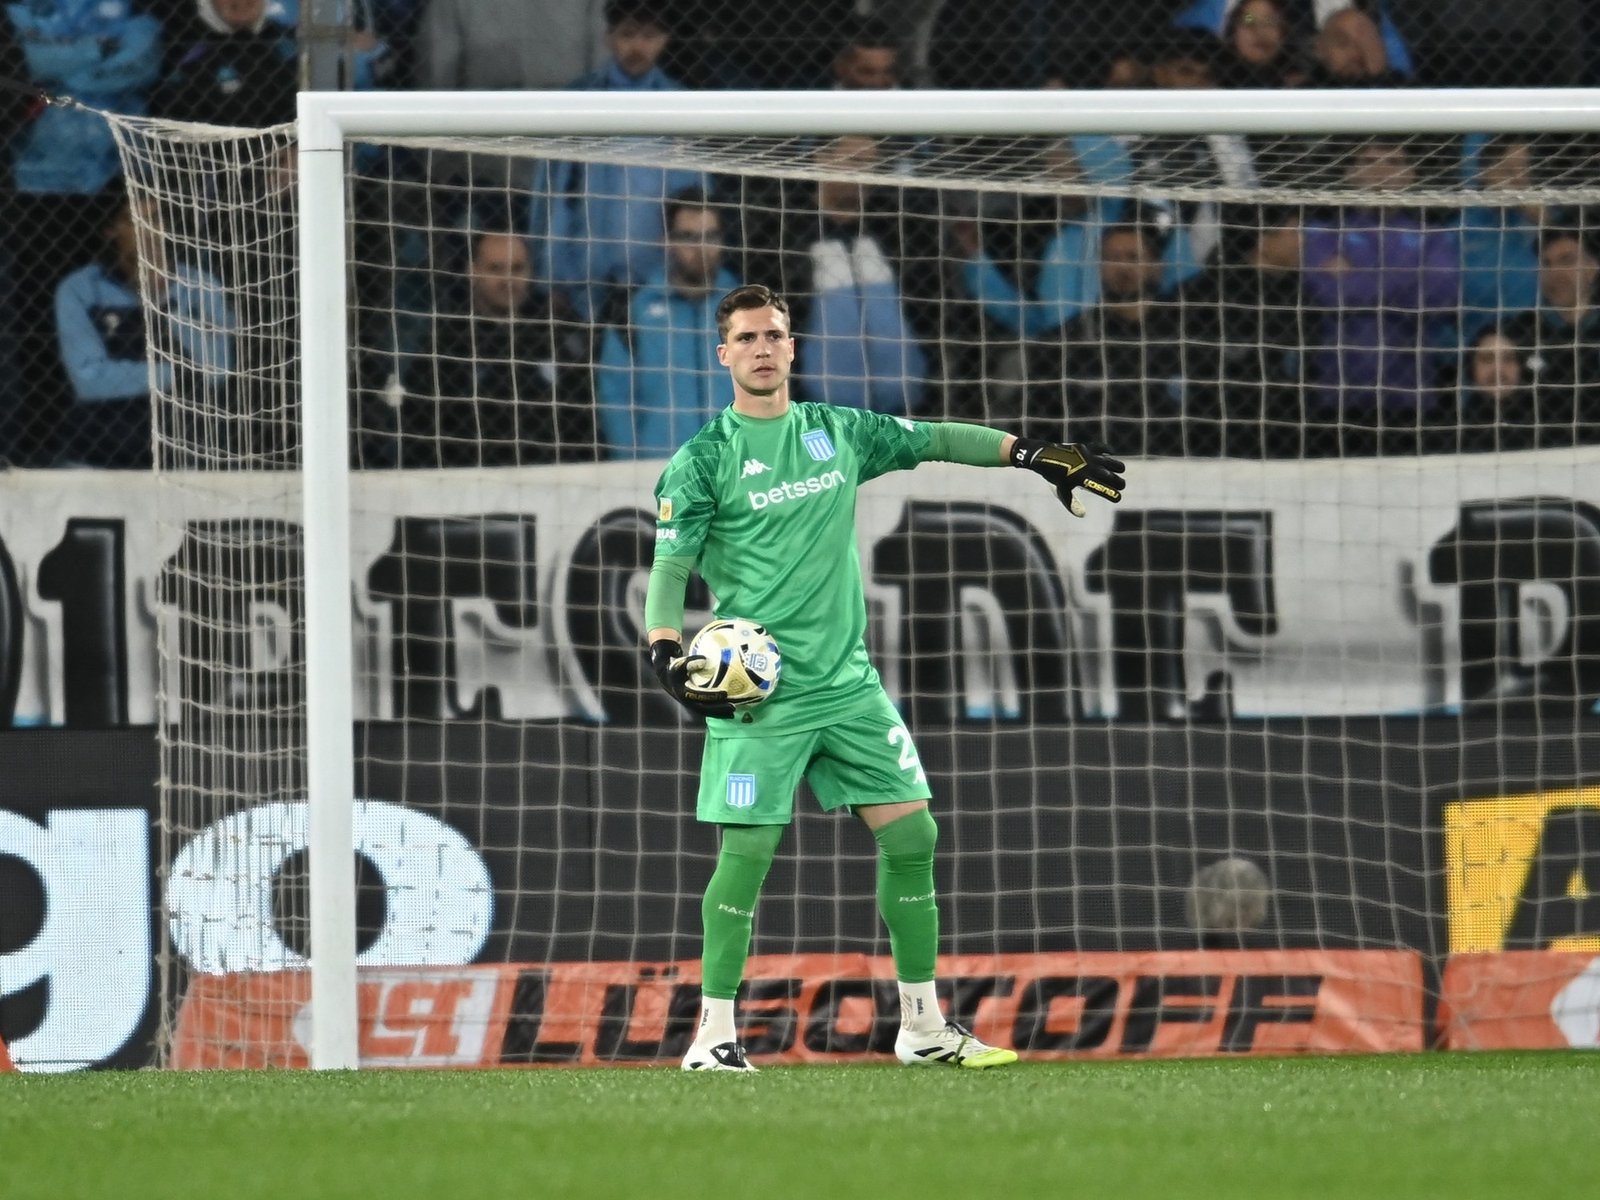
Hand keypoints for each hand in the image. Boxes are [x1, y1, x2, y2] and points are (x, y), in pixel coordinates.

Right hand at [649, 639, 734, 718]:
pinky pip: (707, 709)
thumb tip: (705, 660)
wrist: (666, 677)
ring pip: (707, 711)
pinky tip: (729, 711)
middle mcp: (687, 701)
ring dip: (720, 713)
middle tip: (733, 707)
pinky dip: (718, 711)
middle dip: (719, 709)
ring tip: (734, 710)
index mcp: (683, 692)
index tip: (725, 693)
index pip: (699, 696)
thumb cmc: (674, 668)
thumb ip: (689, 661)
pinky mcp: (695, 704)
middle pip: (705, 708)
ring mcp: (691, 704)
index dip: (711, 695)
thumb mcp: (679, 663)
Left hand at [1010, 439, 1125, 516]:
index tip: (1117, 498)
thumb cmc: (1053, 477)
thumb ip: (1072, 504)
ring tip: (1121, 470)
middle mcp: (1089, 468)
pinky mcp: (1086, 447)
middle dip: (1118, 482)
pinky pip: (1100, 447)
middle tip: (1121, 486)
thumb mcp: (1061, 491)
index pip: (1103, 490)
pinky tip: (1110, 453)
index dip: (1112, 495)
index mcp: (1083, 481)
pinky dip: (1107, 450)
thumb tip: (1082, 515)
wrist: (1044, 457)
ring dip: (1117, 466)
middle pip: (1110, 477)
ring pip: (1109, 461)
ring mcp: (1088, 457)